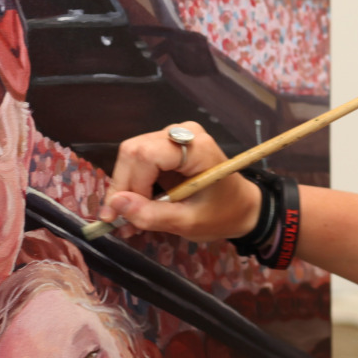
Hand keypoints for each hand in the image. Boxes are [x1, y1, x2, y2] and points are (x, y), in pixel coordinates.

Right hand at [101, 123, 261, 241]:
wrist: (241, 206)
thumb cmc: (222, 214)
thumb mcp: (188, 223)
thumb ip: (152, 215)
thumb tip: (116, 204)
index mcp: (197, 148)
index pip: (146, 154)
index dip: (130, 184)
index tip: (125, 216)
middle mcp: (183, 133)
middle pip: (134, 152)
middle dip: (123, 188)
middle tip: (120, 221)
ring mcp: (175, 135)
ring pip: (131, 155)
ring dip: (126, 188)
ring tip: (129, 218)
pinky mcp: (167, 143)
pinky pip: (138, 159)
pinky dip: (133, 184)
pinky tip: (137, 205)